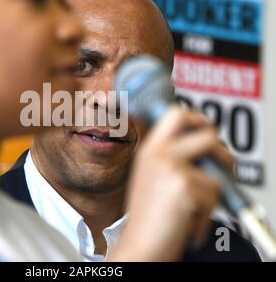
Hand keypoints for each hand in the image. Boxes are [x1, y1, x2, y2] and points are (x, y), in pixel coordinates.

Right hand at [110, 106, 232, 261]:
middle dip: (220, 148)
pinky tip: (189, 219)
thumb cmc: (148, 217)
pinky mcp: (184, 187)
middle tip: (220, 163)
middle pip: (206, 132)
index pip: (176, 114)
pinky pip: (215, 194)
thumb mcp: (151, 177)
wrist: (140, 245)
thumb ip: (170, 158)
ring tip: (195, 205)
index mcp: (149, 150)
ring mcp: (170, 168)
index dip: (197, 118)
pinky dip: (208, 212)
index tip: (205, 128)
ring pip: (216, 169)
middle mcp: (158, 154)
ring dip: (214, 191)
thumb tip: (201, 145)